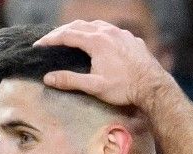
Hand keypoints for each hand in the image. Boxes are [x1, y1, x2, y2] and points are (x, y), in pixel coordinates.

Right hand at [35, 20, 173, 109]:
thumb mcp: (94, 87)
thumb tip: (48, 78)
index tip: (39, 45)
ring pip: (97, 25)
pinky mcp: (132, 39)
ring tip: (72, 36)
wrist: (153, 87)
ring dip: (81, 29)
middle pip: (80, 26)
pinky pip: (111, 30)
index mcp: (96, 41)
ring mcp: (122, 34)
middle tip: (51, 40)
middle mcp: (108, 32)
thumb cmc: (124, 88)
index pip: (67, 35)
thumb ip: (70, 80)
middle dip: (63, 32)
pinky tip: (98, 40)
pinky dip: (98, 32)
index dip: (50, 39)